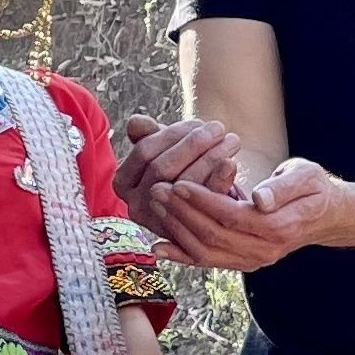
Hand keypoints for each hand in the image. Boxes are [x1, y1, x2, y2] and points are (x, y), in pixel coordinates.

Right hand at [113, 116, 241, 230]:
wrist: (195, 208)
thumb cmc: (178, 169)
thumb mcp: (161, 150)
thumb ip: (148, 134)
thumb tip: (136, 122)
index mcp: (123, 182)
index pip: (145, 151)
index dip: (172, 134)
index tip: (197, 122)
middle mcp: (135, 205)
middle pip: (162, 168)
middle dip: (193, 144)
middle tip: (218, 128)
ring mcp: (158, 221)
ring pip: (183, 184)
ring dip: (210, 158)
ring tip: (231, 140)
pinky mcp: (184, 233)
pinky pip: (202, 203)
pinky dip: (219, 180)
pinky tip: (231, 163)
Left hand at [151, 158, 339, 272]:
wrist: (324, 216)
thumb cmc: (313, 188)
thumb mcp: (306, 177)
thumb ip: (283, 187)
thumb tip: (260, 199)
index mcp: (279, 226)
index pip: (232, 216)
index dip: (202, 202)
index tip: (177, 184)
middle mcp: (264, 250)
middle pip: (214, 236)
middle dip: (182, 213)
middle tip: (156, 189)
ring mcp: (253, 260)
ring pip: (207, 252)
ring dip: (177, 230)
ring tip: (155, 205)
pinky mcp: (243, 262)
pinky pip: (209, 262)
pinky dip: (182, 256)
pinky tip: (158, 247)